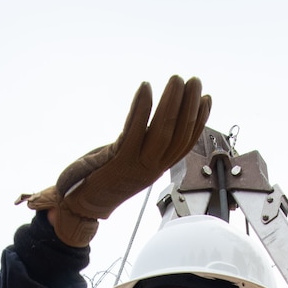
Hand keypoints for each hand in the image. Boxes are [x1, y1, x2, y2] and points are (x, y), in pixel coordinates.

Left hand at [21, 77, 211, 245]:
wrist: (80, 207)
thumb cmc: (100, 182)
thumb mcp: (130, 163)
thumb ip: (142, 146)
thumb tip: (150, 124)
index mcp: (156, 168)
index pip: (185, 144)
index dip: (199, 121)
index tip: (207, 99)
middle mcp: (151, 168)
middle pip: (178, 134)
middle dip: (189, 105)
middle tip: (194, 80)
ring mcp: (136, 164)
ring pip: (162, 131)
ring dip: (171, 103)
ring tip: (176, 80)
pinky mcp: (118, 160)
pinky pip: (134, 129)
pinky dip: (142, 107)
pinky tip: (146, 87)